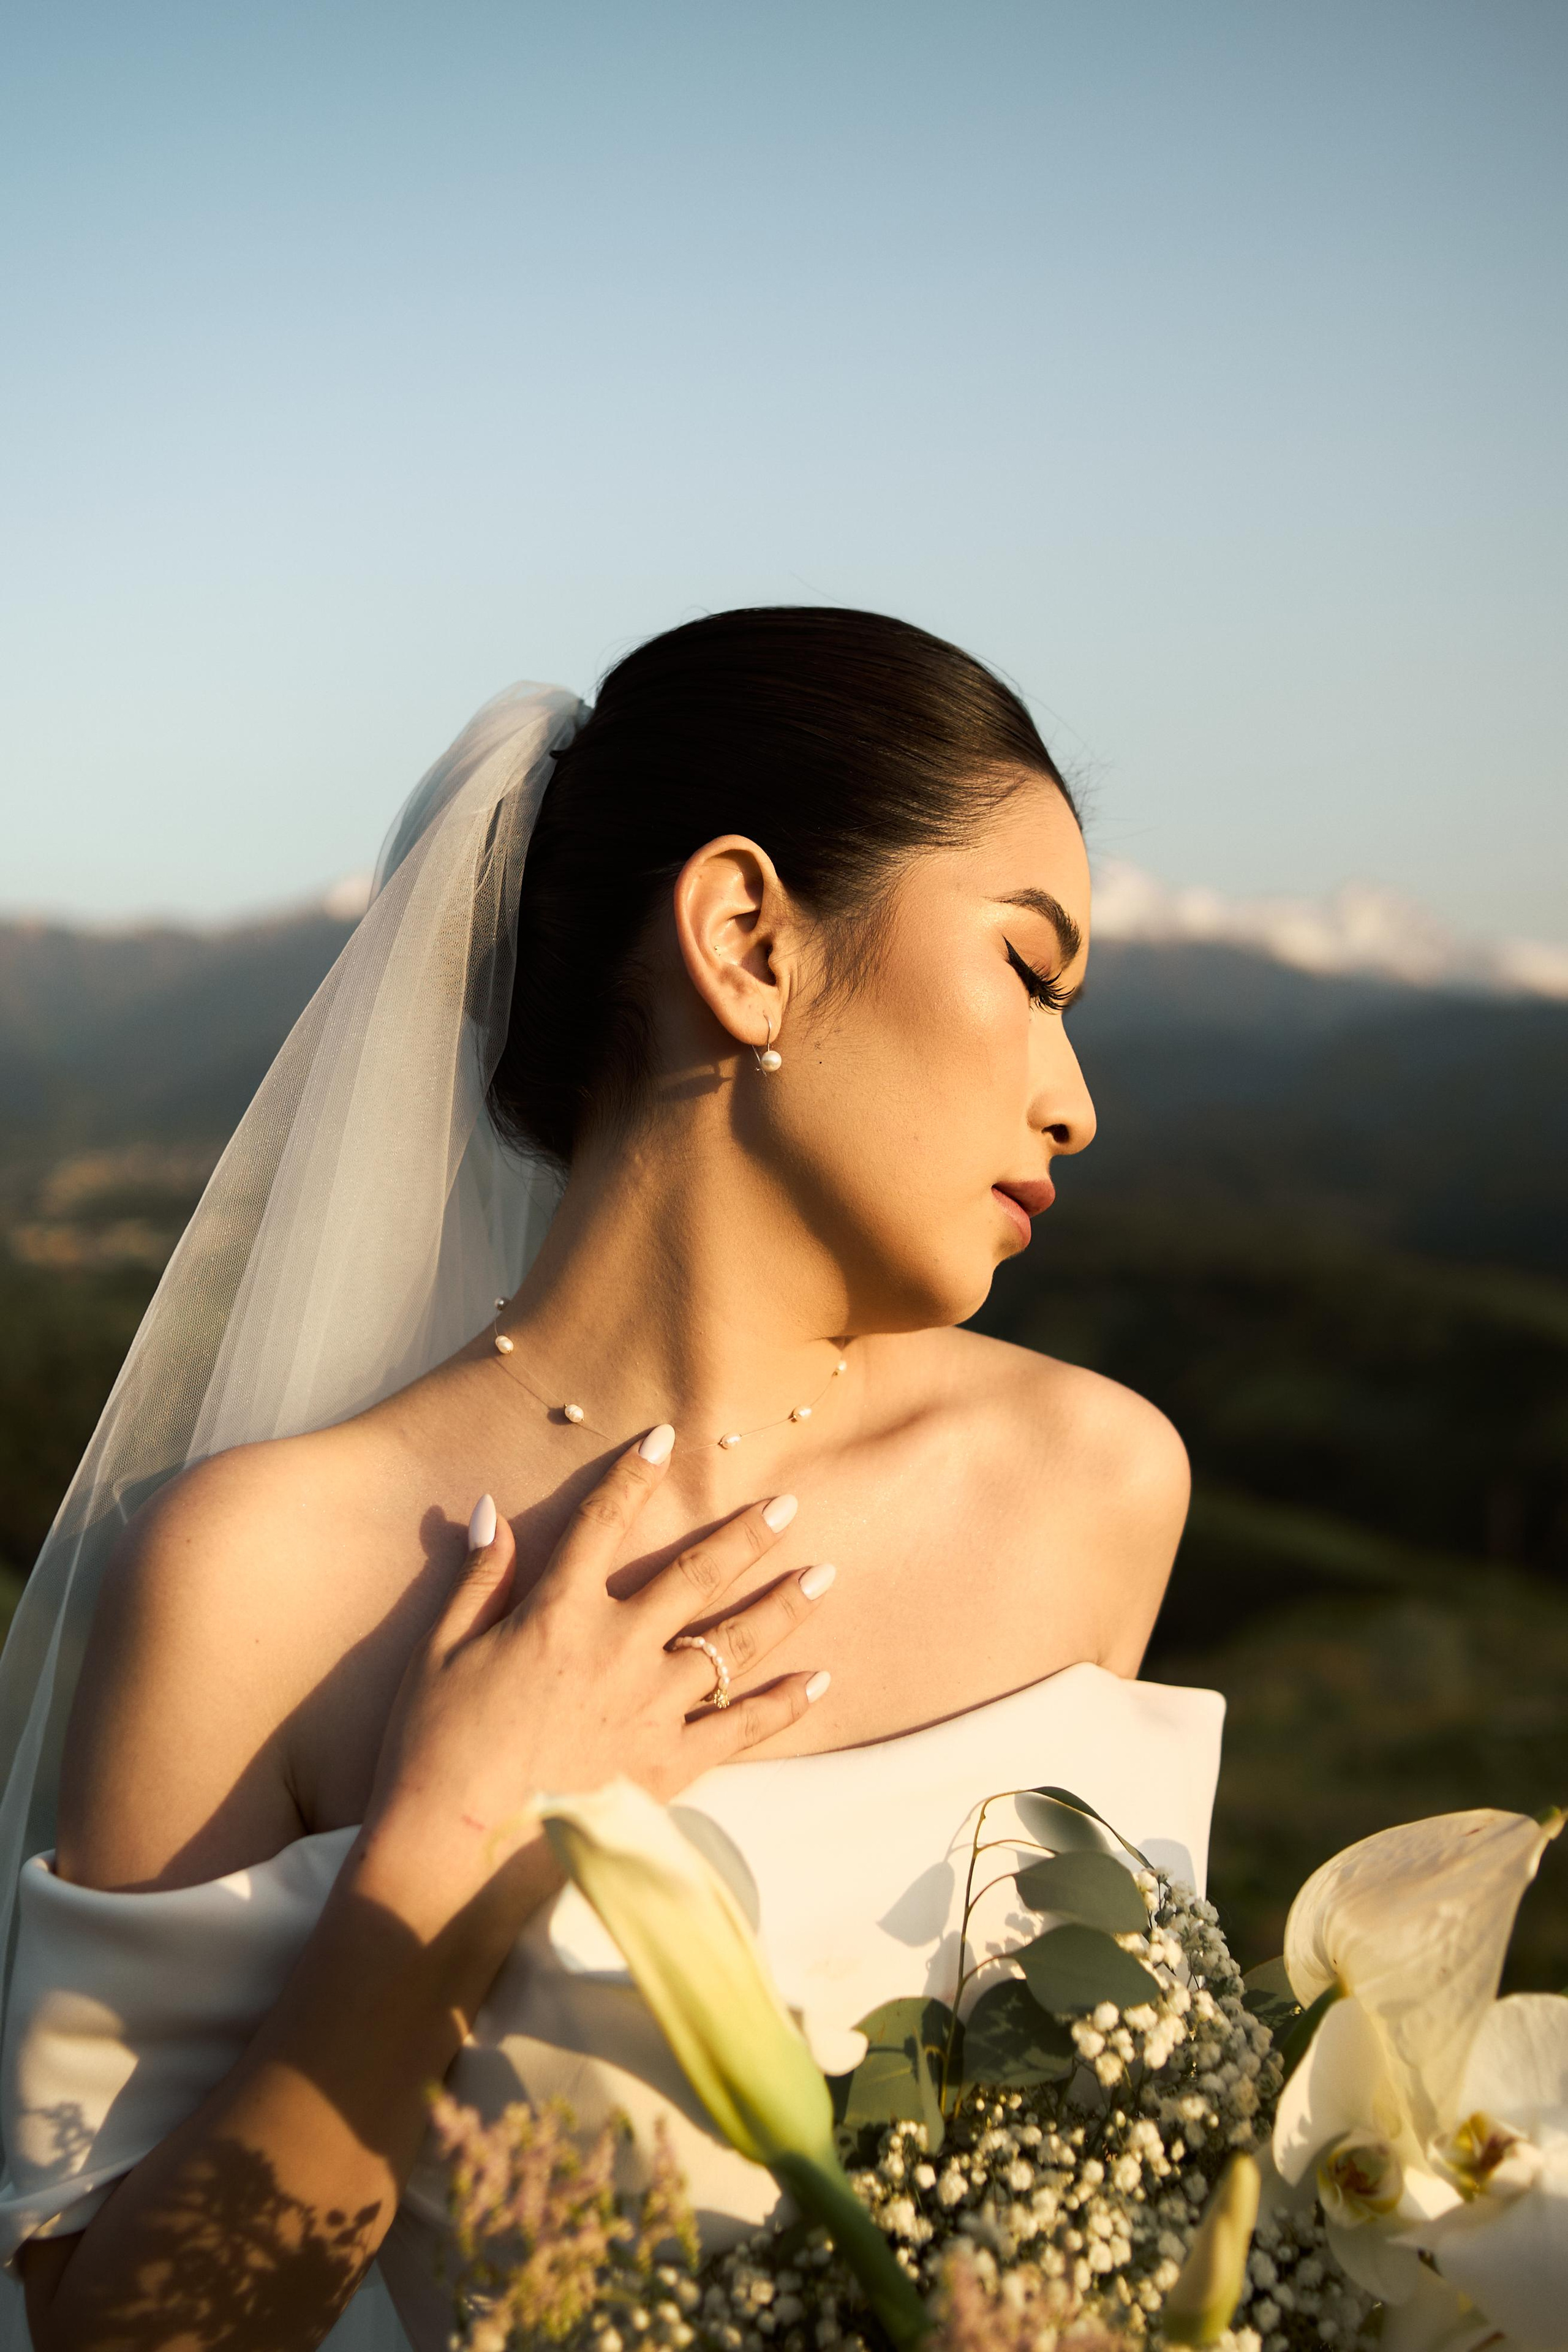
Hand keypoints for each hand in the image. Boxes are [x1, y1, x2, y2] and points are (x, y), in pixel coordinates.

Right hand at [355, 1425, 830, 1945]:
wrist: (456, 1855)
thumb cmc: (434, 1751)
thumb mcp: (439, 1654)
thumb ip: (478, 1579)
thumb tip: (494, 1509)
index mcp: (557, 1615)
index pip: (601, 1524)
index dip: (633, 1476)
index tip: (665, 1438)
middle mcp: (616, 1650)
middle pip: (695, 1575)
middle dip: (746, 1534)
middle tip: (789, 1504)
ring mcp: (650, 1708)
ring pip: (732, 1644)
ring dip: (782, 1608)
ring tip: (823, 1577)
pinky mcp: (668, 1767)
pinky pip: (740, 1729)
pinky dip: (783, 1705)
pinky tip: (818, 1681)